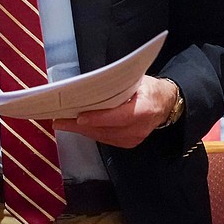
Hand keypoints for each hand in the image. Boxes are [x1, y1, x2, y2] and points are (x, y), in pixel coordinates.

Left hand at [53, 75, 176, 148]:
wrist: (164, 104)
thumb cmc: (148, 89)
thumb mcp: (137, 81)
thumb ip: (118, 85)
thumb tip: (91, 84)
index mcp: (145, 109)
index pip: (120, 116)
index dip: (99, 118)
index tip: (80, 118)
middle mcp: (140, 128)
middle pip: (106, 129)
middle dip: (80, 126)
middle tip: (59, 121)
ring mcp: (134, 138)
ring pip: (103, 136)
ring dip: (82, 130)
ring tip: (62, 123)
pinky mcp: (129, 143)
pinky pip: (106, 139)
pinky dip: (91, 132)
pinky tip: (78, 127)